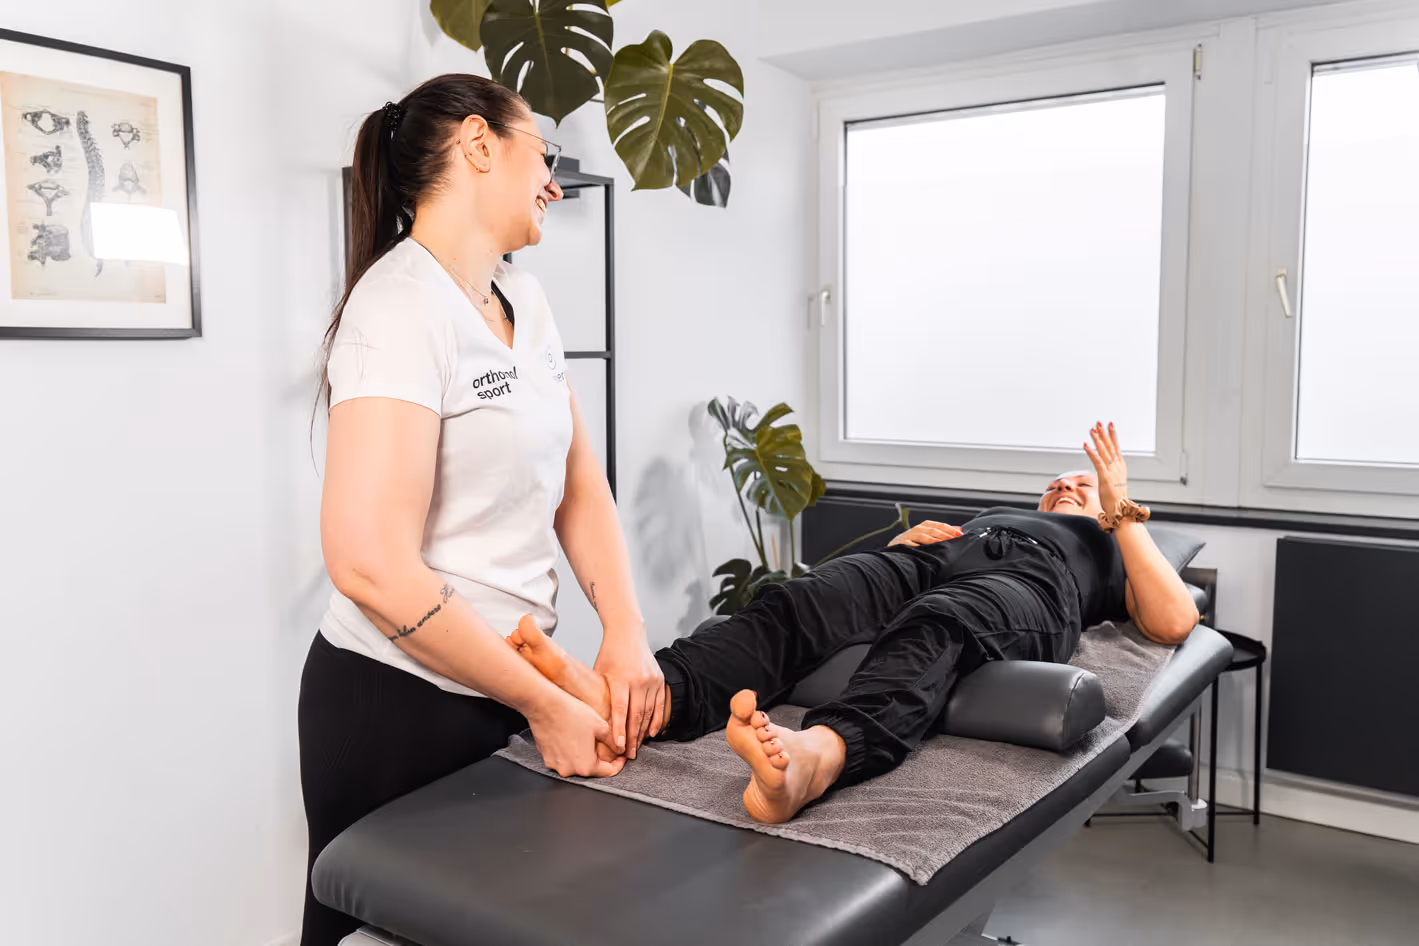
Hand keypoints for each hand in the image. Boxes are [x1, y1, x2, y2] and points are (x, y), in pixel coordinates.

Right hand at [526, 690, 626, 777]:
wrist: (545, 705)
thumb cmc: (571, 714)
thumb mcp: (601, 726)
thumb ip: (613, 742)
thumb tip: (621, 749)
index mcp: (586, 766)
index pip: (608, 772)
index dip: (618, 763)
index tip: (621, 756)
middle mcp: (569, 770)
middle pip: (591, 769)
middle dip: (600, 758)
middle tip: (604, 744)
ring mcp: (556, 765)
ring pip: (576, 764)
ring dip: (584, 754)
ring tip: (586, 737)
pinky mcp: (546, 757)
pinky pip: (563, 758)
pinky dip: (570, 751)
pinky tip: (572, 737)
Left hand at [593, 630, 664, 758]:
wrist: (627, 633)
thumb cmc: (609, 654)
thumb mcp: (598, 672)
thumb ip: (600, 695)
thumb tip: (595, 721)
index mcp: (620, 678)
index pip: (620, 710)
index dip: (619, 729)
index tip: (618, 746)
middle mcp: (638, 679)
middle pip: (636, 714)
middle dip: (632, 737)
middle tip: (629, 754)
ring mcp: (651, 679)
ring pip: (649, 712)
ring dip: (643, 732)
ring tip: (637, 747)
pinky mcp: (659, 679)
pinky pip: (660, 704)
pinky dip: (657, 720)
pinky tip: (652, 733)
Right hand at [888, 520, 963, 547]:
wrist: (896, 550)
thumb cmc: (913, 543)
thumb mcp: (927, 536)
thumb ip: (942, 532)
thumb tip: (958, 529)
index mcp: (924, 526)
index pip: (939, 525)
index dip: (950, 529)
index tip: (959, 534)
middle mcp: (917, 529)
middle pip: (933, 530)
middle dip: (945, 535)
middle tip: (954, 540)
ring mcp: (909, 535)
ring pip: (923, 535)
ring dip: (933, 540)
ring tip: (942, 543)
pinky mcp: (902, 543)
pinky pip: (911, 543)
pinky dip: (918, 545)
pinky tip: (925, 549)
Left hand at [1084, 421, 1128, 514]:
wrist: (1120, 510)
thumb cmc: (1115, 499)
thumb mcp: (1114, 482)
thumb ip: (1111, 473)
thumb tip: (1106, 470)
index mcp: (1120, 466)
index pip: (1116, 447)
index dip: (1112, 435)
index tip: (1110, 424)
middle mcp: (1117, 466)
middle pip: (1110, 446)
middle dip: (1104, 433)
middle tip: (1099, 422)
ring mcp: (1112, 471)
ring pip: (1104, 451)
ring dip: (1097, 439)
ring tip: (1092, 429)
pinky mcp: (1105, 476)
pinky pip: (1097, 461)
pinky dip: (1091, 452)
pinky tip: (1085, 444)